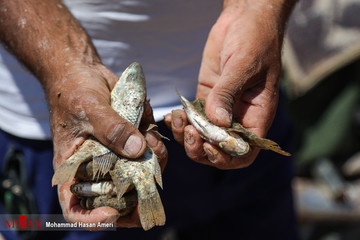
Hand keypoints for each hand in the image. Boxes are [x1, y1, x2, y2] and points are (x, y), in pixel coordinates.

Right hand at [0, 0, 167, 228]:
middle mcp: (96, 167)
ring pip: (140, 174)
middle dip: (139, 189)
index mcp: (73, 168)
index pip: (76, 208)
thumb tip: (138, 150)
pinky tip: (149, 120)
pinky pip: (149, 151)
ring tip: (152, 137)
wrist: (83, 72)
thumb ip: (112, 129)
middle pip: (118, 196)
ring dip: (153, 161)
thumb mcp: (88, 109)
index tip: (113, 212)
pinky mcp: (131, 141)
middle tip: (151, 173)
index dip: (94, 220)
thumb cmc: (73, 91)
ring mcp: (116, 155)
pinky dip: (154, 140)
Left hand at [165, 1, 294, 168]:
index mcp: (256, 115)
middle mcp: (239, 117)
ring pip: (202, 135)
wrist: (244, 19)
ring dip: (188, 136)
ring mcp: (221, 108)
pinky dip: (182, 121)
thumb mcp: (244, 65)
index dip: (226, 156)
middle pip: (218, 148)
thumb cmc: (255, 40)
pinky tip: (173, 115)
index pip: (244, 151)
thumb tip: (217, 122)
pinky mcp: (206, 97)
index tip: (209, 145)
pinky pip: (193, 117)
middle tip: (189, 133)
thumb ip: (228, 93)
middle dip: (201, 148)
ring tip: (178, 121)